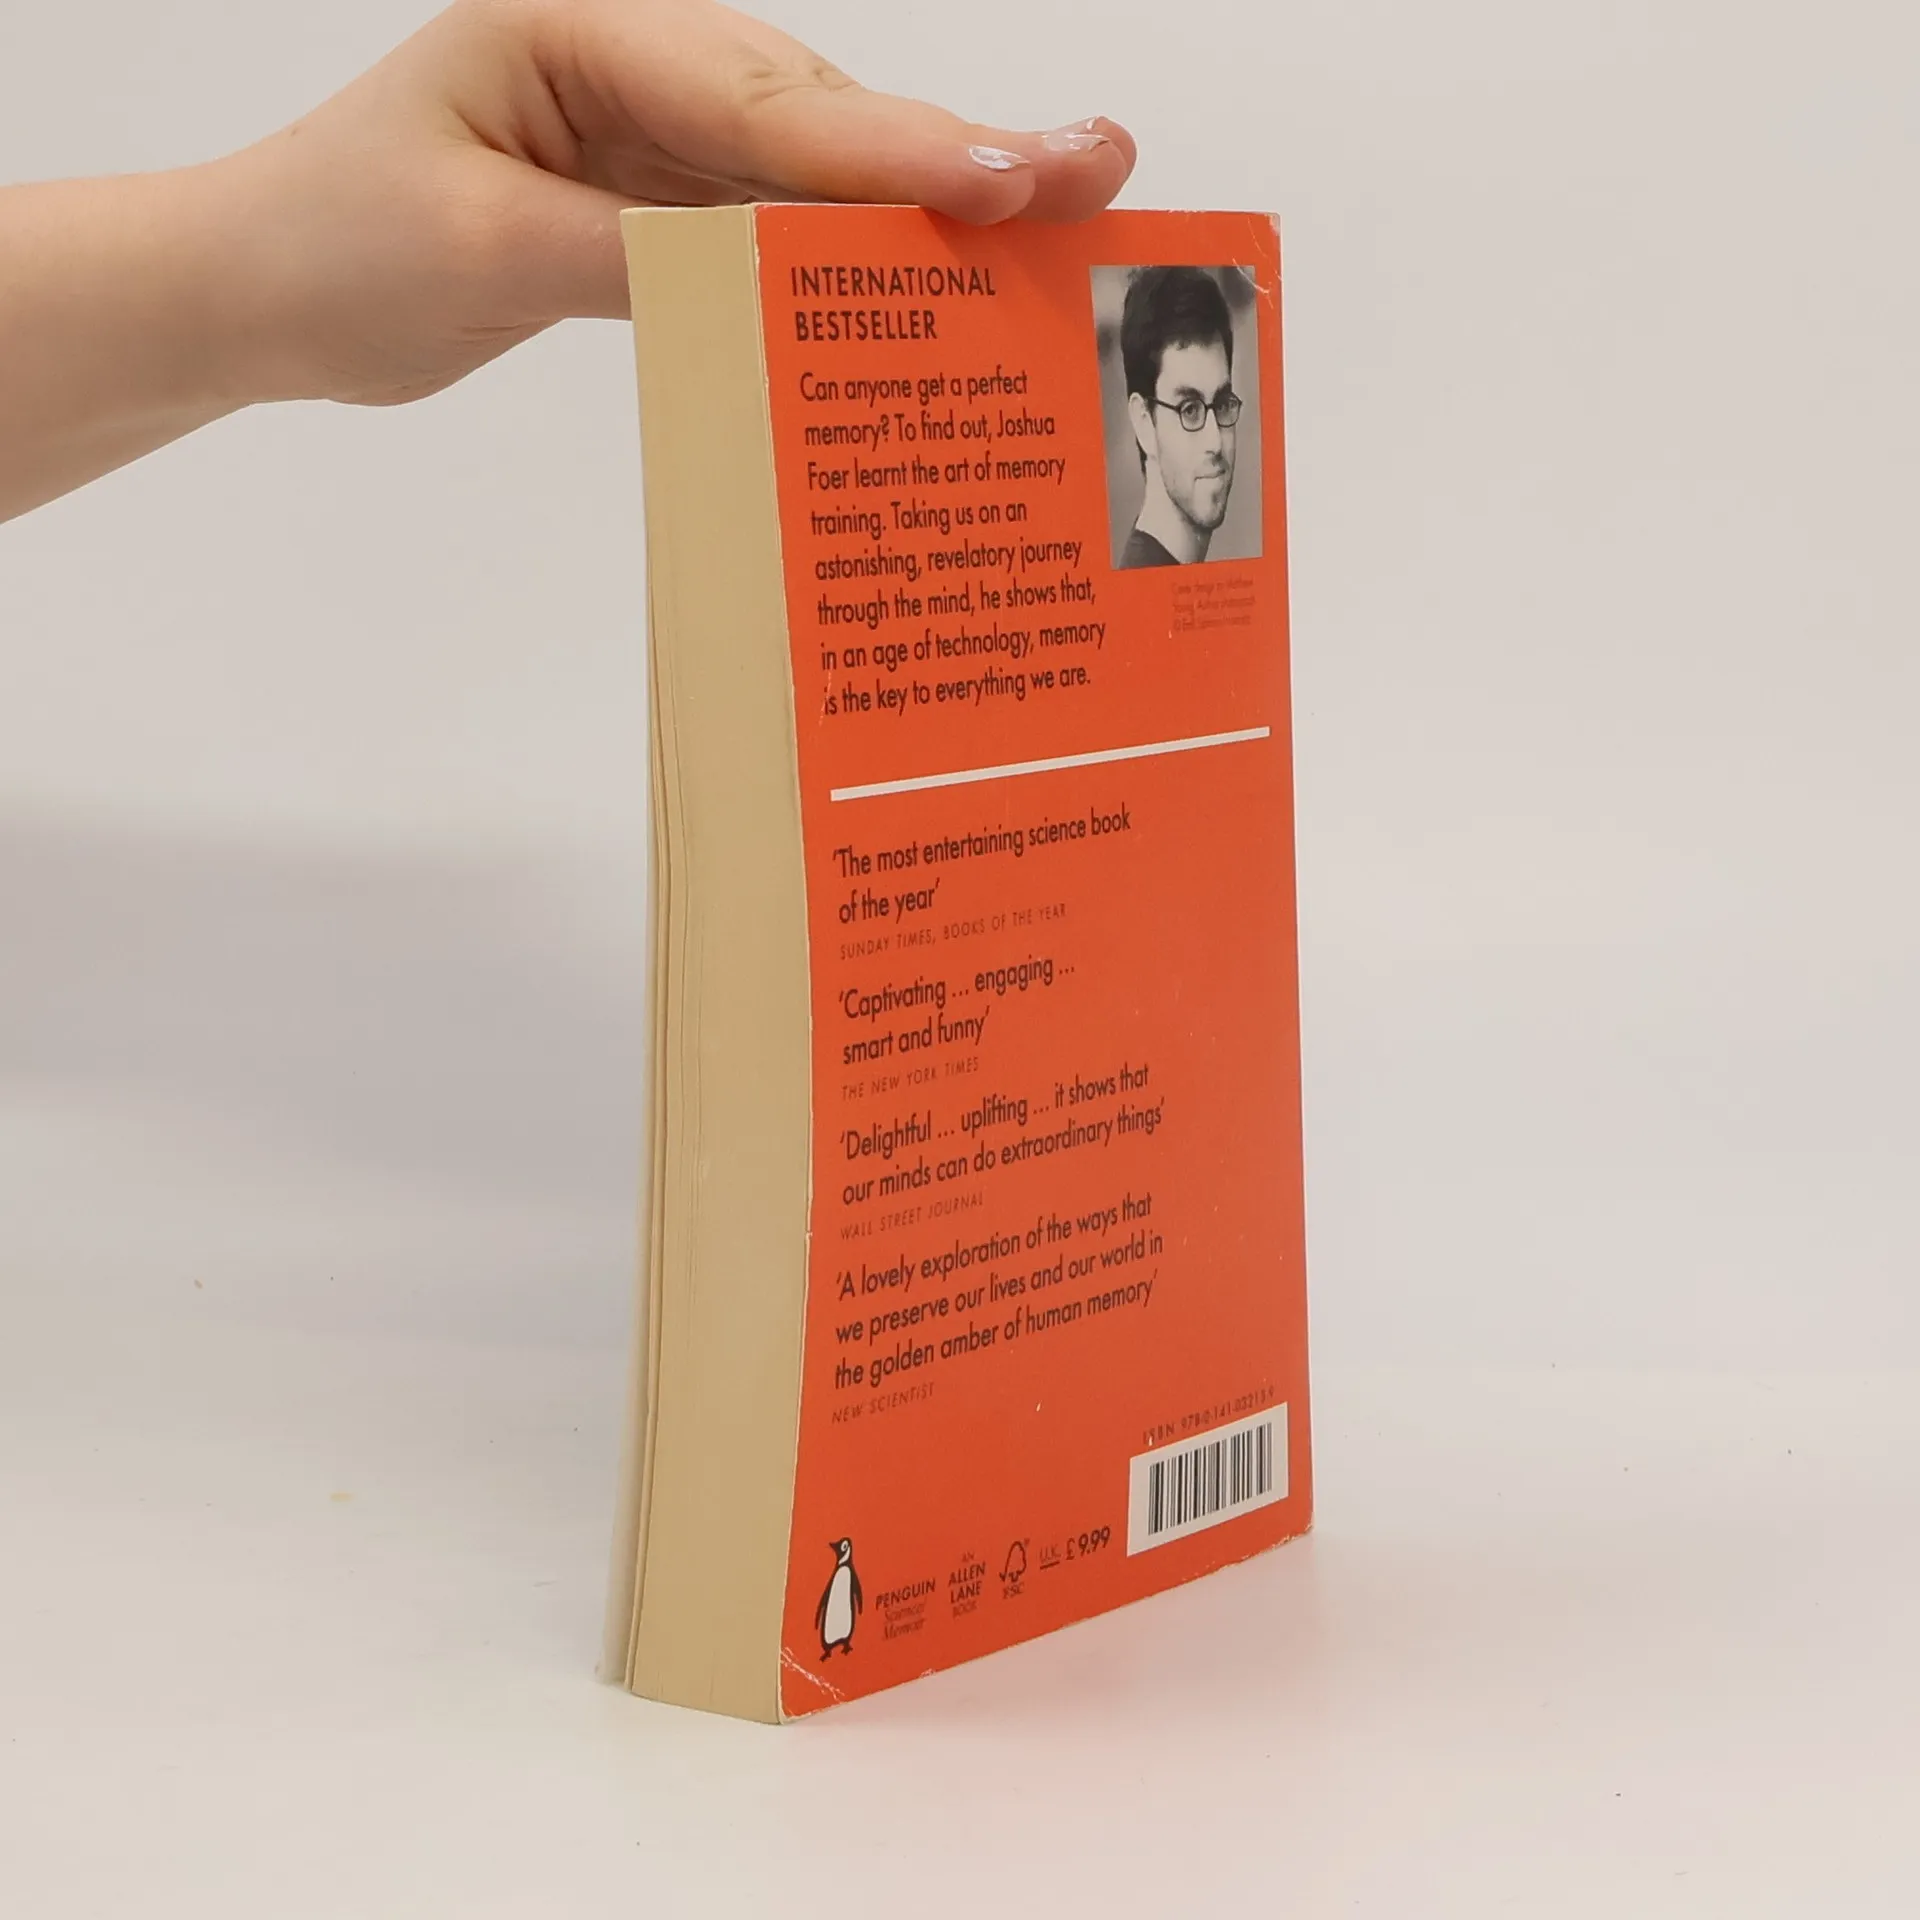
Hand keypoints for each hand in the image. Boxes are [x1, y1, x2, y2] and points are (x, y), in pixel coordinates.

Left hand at [214, 0, 1136, 406]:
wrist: (263, 289)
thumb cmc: (335, 249)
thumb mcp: (475, 251)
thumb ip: (634, 259)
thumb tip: (790, 288)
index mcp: (577, 30)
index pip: (758, 100)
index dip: (891, 147)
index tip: (1009, 175)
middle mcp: (633, 61)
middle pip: (816, 117)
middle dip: (951, 158)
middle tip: (1094, 176)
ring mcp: (654, 129)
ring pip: (817, 169)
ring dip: (926, 209)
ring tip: (1057, 221)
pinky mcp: (660, 197)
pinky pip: (778, 226)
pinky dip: (855, 260)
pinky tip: (940, 278)